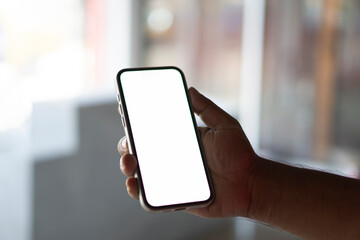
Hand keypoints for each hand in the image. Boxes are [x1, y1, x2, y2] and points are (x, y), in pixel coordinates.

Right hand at [117, 87, 257, 217]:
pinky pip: (150, 197)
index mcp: (180, 140)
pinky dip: (138, 192)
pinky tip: (135, 184)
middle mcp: (172, 158)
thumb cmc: (239, 154)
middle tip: (129, 142)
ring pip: (140, 172)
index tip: (125, 111)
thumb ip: (207, 108)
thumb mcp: (224, 125)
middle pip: (140, 150)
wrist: (250, 184)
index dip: (136, 122)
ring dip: (128, 166)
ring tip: (129, 162)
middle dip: (127, 145)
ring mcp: (171, 178)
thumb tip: (189, 89)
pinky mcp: (174, 197)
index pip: (152, 130)